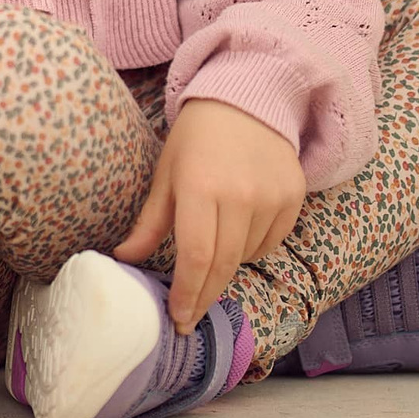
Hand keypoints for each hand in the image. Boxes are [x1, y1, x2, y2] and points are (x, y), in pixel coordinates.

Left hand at [114, 98, 305, 330]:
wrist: (248, 99)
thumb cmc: (196, 138)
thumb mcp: (166, 174)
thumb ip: (150, 223)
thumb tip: (124, 259)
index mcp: (199, 187)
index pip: (196, 257)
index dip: (187, 293)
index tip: (178, 318)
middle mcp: (240, 195)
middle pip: (223, 265)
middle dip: (204, 296)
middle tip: (189, 317)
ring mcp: (271, 197)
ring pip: (247, 256)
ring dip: (226, 265)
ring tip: (212, 248)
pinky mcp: (294, 197)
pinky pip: (271, 243)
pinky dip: (252, 247)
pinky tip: (238, 230)